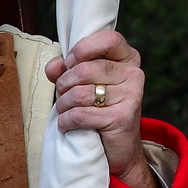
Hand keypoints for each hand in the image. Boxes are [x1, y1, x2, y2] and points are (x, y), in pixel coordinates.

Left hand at [45, 28, 159, 187]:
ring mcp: (131, 96)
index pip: (108, 39)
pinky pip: (79, 114)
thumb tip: (54, 66)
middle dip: (64, 85)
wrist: (117, 148)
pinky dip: (66, 122)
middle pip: (84, 70)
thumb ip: (66, 69)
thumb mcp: (82, 83)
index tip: (70, 62)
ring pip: (78, 93)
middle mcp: (133, 74)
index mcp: (127, 58)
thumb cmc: (97, 109)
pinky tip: (69, 125)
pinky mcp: (122, 118)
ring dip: (63, 106)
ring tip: (67, 112)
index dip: (82, 49)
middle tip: (65, 96)